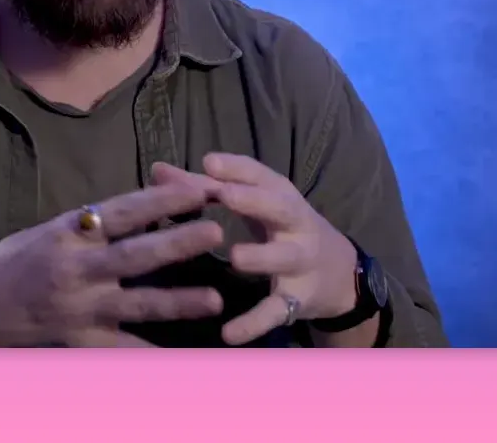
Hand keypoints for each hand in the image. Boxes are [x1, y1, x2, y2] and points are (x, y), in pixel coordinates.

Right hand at [0, 182, 225, 346]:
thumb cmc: (11, 265)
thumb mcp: (44, 231)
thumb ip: (86, 222)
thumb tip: (135, 205)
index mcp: (67, 233)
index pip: (122, 211)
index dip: (161, 198)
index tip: (198, 187)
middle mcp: (76, 270)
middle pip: (136, 255)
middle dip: (178, 243)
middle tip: (217, 231)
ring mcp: (80, 309)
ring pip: (138, 304)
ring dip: (179, 302)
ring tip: (215, 298)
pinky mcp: (81, 341)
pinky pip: (123, 349)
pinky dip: (153, 353)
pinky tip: (183, 357)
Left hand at [152, 154, 357, 345]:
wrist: (338, 274)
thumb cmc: (280, 227)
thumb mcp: (251, 205)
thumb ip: (205, 189)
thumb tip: (158, 170)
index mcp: (280, 195)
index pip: (261, 175)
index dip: (236, 168)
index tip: (208, 161)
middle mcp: (295, 223)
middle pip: (279, 207)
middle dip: (254, 200)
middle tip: (225, 195)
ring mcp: (300, 261)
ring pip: (284, 257)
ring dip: (262, 256)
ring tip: (236, 258)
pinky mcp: (297, 299)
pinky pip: (275, 310)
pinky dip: (254, 323)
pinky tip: (228, 334)